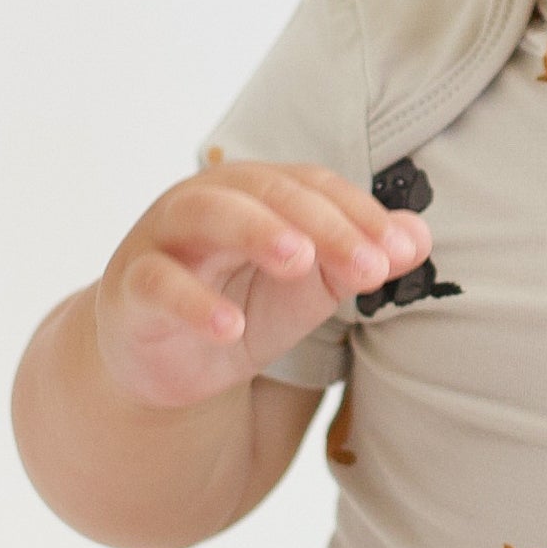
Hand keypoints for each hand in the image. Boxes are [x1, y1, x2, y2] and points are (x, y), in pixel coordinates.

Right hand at [88, 162, 426, 411]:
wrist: (168, 360)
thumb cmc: (242, 302)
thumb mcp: (312, 285)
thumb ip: (360, 258)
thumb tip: (417, 239)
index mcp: (256, 190)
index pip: (314, 186)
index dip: (359, 214)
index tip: (399, 253)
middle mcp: (208, 199)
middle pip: (268, 193)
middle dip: (325, 226)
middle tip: (370, 266)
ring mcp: (163, 238)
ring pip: (205, 213)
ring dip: (256, 231)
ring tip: (299, 261)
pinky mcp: (129, 288)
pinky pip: (158, 284)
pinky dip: (194, 303)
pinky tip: (229, 327)